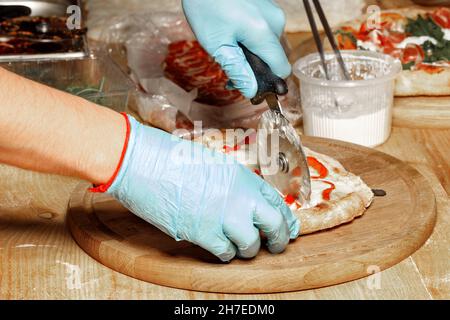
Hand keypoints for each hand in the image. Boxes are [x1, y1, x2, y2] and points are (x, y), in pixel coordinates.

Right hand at [105, 115, 299, 260]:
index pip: (276, 202)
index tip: (289, 229)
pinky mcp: (204, 233)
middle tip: (276, 246)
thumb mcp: (214, 165)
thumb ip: (234, 184)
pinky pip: (225, 252)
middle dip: (278, 239)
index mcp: (243, 176)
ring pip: (251, 245)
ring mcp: (224, 215)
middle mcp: (240, 196)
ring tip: (239, 247)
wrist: (146, 162)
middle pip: (274, 225)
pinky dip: (225, 254)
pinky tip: (219, 247)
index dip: (286, 219)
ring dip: (247, 249)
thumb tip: (245, 204)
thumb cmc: (174, 160)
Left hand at [182, 0, 290, 98]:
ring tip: (228, 44)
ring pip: (269, 44)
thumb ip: (238, 70)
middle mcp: (276, 22)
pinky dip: (252, 38)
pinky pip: (265, 30)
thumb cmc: (206, 7)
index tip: (250, 86)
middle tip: (228, 66)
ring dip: (252, 52)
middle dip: (255, 67)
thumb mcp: (217, 45)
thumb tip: (252, 92)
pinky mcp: (268, 6)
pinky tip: (233, 31)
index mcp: (265, 34)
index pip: (282, 70)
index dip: (269, 82)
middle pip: (274, 58)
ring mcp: (273, 11)